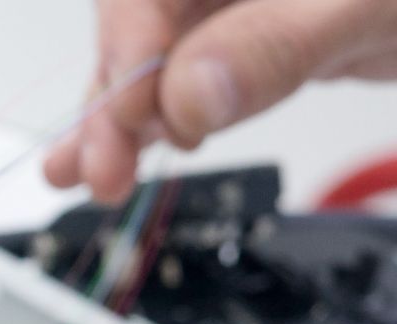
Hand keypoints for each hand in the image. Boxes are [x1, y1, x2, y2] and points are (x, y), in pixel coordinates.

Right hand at [48, 0, 396, 202]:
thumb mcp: (370, 5)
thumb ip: (278, 42)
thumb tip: (189, 97)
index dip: (128, 50)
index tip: (131, 117)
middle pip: (144, 16)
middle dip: (115, 94)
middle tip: (98, 168)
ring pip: (162, 49)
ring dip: (122, 118)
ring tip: (88, 174)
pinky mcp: (262, 25)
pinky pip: (195, 68)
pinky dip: (163, 115)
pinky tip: (129, 150)